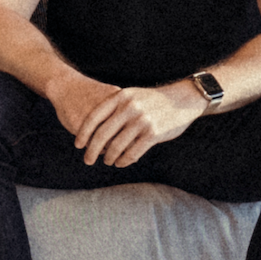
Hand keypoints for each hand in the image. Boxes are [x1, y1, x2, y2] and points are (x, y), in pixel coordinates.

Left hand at [73, 83, 203, 167]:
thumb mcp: (131, 96)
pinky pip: (132, 153)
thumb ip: (115, 107)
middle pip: (102, 134)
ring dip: (109, 157)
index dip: (83, 133)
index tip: (78, 145)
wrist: (182, 99)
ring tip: (107, 161)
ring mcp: (141, 121)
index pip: (94, 117)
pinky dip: (124, 160)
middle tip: (88, 160)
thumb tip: (94, 126)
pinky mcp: (153, 134)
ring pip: (116, 146)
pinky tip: (120, 163)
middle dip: (92, 150)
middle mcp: (129, 108)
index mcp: (120, 97)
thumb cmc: (153, 100)